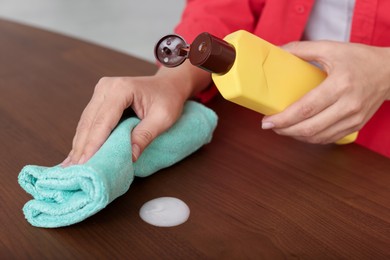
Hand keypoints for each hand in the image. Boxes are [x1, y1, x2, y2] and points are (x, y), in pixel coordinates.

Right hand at [61, 75, 186, 165]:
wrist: (168, 85)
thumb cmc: (168, 99)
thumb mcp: (163, 118)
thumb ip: (145, 136)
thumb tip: (130, 157)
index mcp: (121, 89)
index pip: (103, 121)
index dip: (93, 144)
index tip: (85, 164)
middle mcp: (106, 87)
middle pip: (90, 122)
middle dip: (82, 147)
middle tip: (74, 170)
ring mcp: (101, 91)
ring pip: (85, 122)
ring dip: (80, 144)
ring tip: (71, 166)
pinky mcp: (100, 99)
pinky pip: (89, 121)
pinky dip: (84, 138)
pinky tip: (76, 153)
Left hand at [262, 41, 389, 143]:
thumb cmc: (360, 58)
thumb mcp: (331, 48)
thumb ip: (302, 49)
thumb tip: (277, 52)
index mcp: (340, 84)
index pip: (306, 108)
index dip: (284, 118)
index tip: (267, 121)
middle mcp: (349, 105)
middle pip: (310, 127)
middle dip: (285, 130)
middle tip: (270, 126)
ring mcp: (354, 118)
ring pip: (318, 137)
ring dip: (296, 136)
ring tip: (282, 128)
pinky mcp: (356, 126)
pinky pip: (329, 138)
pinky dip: (311, 138)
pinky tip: (299, 131)